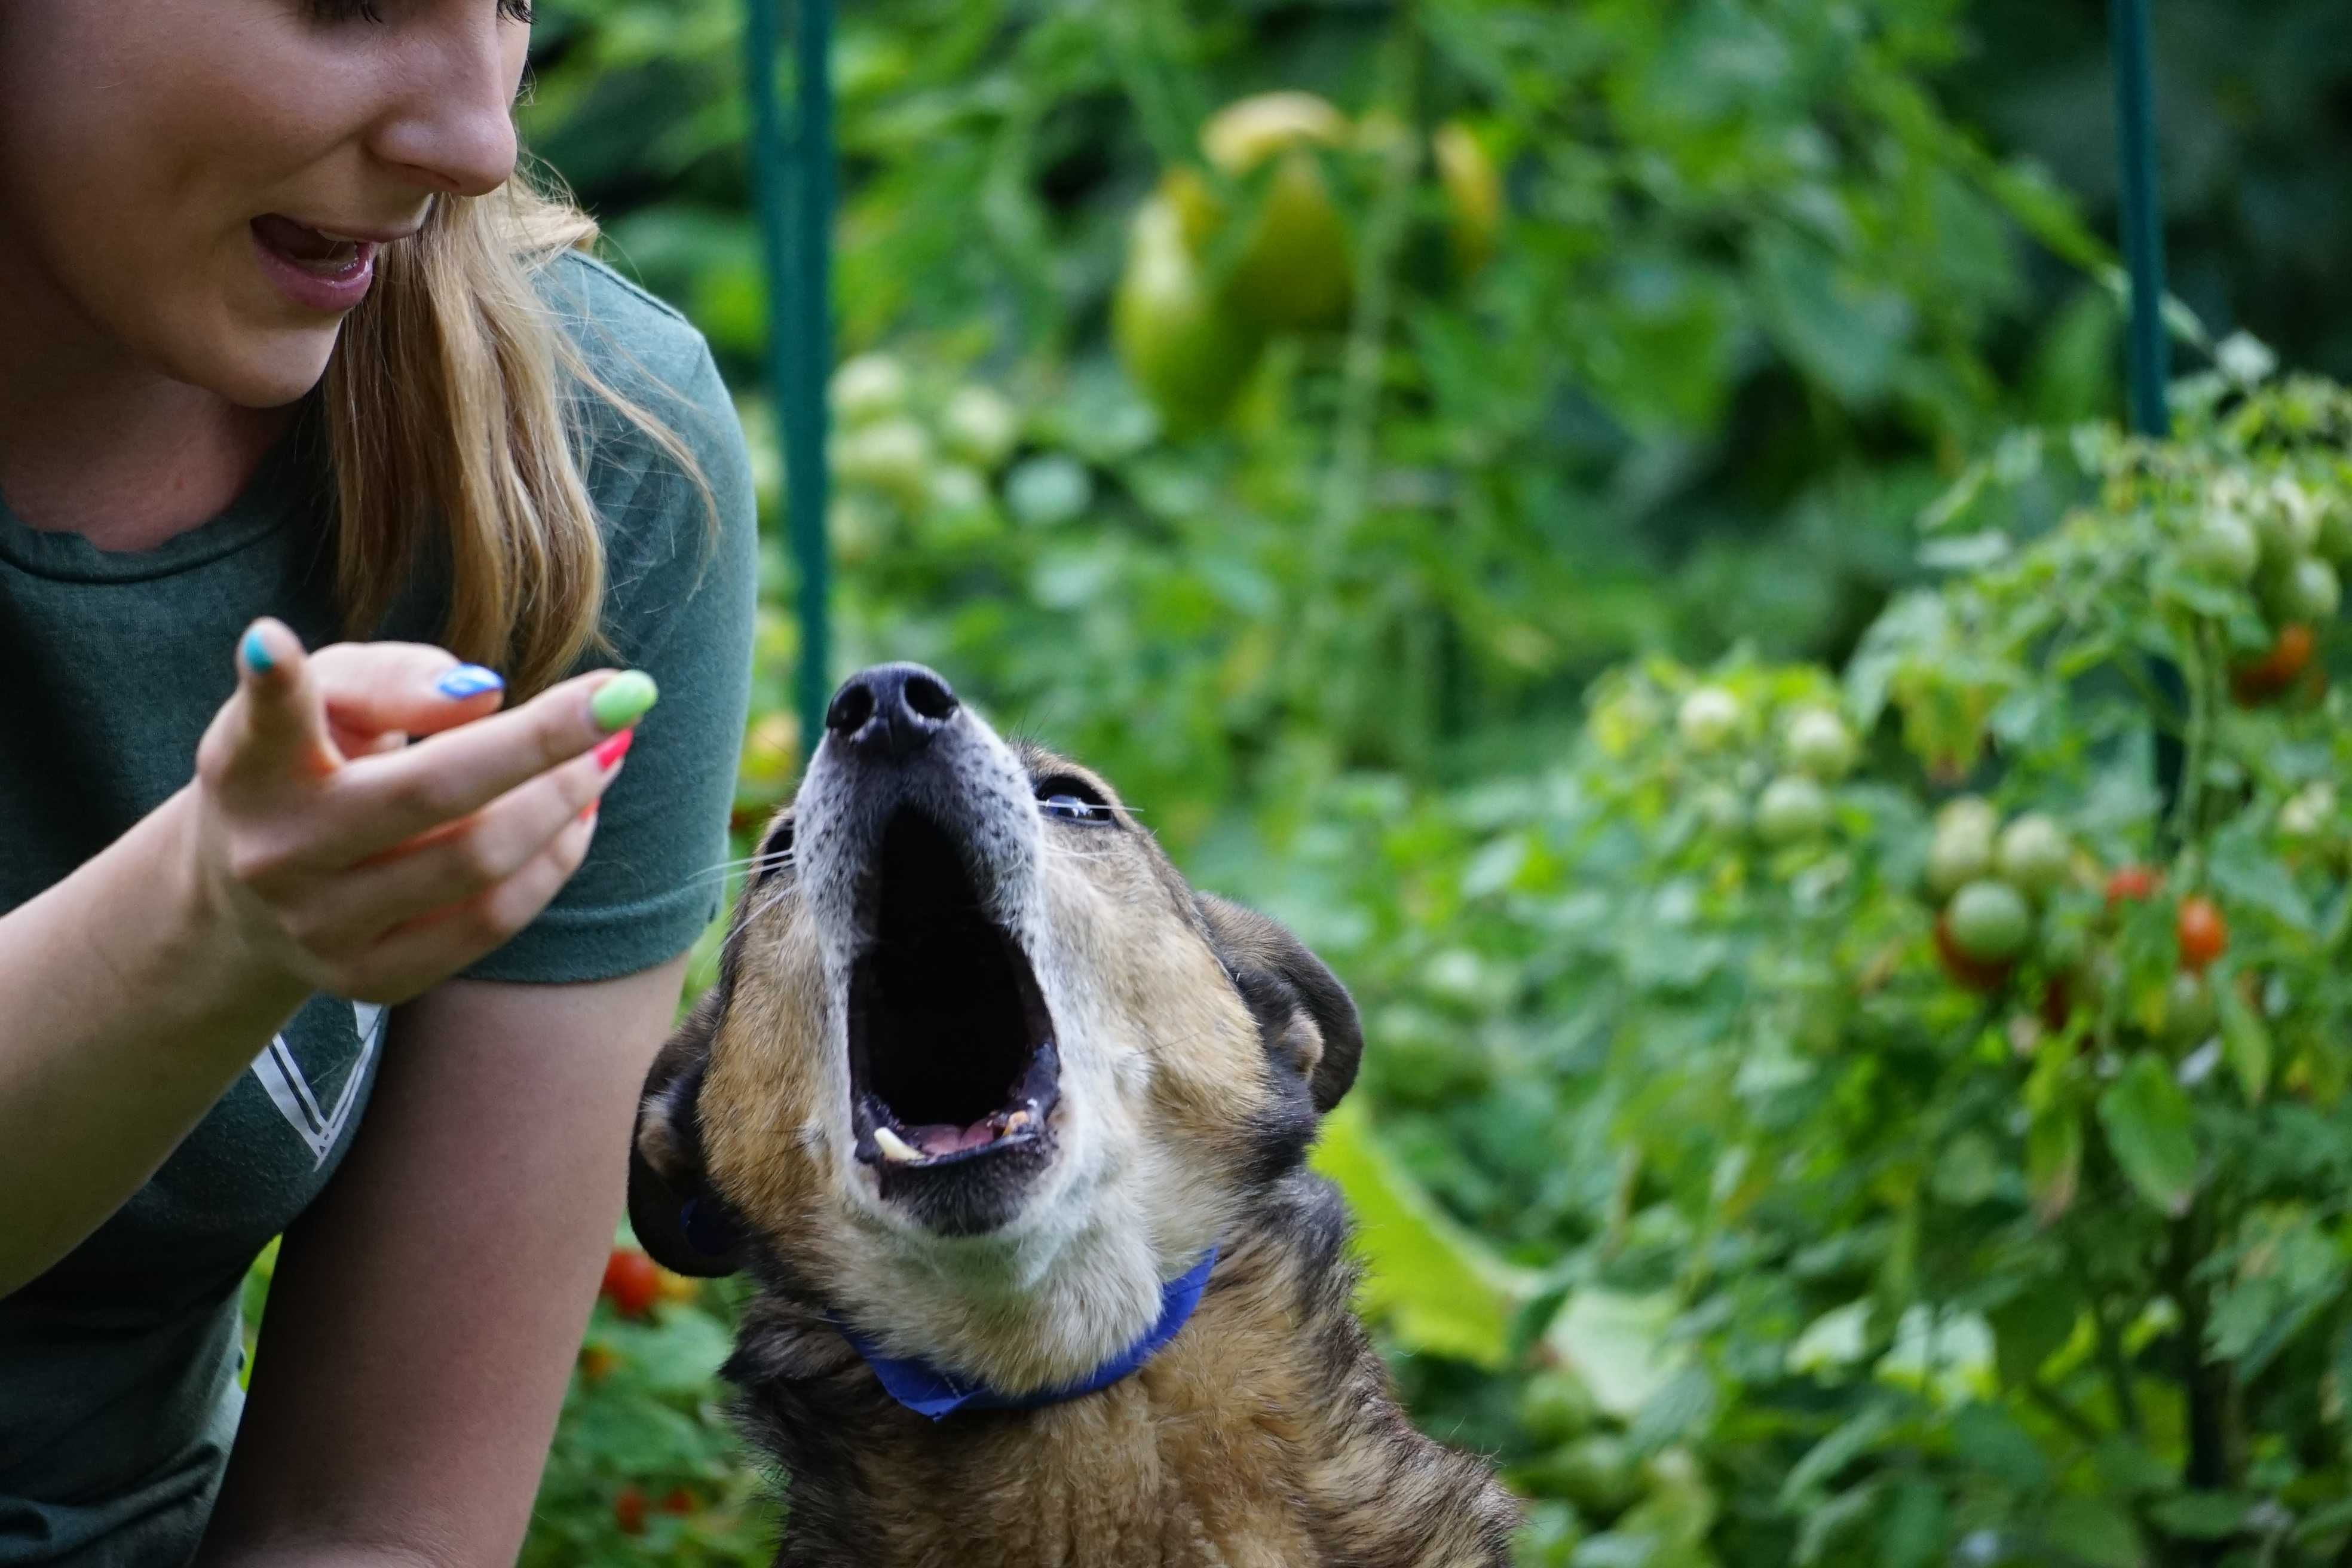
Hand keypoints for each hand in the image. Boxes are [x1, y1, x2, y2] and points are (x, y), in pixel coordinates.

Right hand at [179, 618, 658, 1004]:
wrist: (250, 898)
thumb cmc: (312, 761)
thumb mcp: (330, 700)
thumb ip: (388, 676)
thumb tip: (483, 693)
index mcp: (251, 766)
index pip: (265, 721)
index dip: (270, 683)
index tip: (270, 639)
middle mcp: (276, 854)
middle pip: (431, 792)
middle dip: (544, 742)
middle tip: (620, 702)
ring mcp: (322, 929)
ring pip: (480, 862)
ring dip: (566, 799)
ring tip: (606, 753)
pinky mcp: (371, 981)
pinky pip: (493, 921)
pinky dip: (554, 860)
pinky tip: (579, 814)